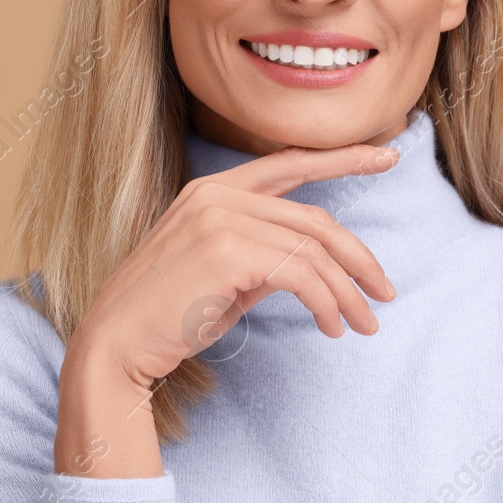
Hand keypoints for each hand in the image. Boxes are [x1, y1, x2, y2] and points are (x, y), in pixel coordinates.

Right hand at [54, 141, 399, 475]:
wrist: (114, 345)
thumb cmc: (167, 315)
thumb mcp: (224, 273)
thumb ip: (266, 254)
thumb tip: (315, 266)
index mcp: (213, 189)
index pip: (291, 163)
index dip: (343, 159)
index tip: (387, 156)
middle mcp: (217, 194)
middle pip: (315, 218)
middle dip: (359, 258)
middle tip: (387, 292)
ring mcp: (220, 219)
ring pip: (314, 250)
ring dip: (349, 292)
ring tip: (364, 324)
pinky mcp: (228, 252)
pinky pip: (302, 275)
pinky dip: (328, 303)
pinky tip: (333, 326)